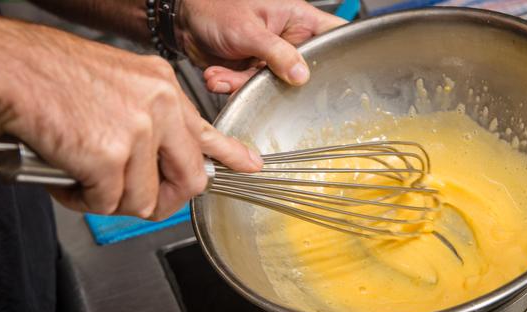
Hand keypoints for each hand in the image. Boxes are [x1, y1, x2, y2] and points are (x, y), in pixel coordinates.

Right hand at [0, 19, 262, 219]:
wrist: (8, 68)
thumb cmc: (52, 75)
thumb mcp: (119, 84)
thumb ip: (150, 118)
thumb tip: (165, 153)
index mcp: (163, 87)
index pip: (209, 131)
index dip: (230, 156)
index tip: (250, 166)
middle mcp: (160, 106)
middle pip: (189, 181)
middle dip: (163, 201)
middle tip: (137, 201)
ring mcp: (138, 130)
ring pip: (143, 201)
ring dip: (111, 200)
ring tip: (83, 177)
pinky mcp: (109, 155)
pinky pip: (106, 203)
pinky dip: (82, 200)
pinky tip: (66, 177)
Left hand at [177, 0, 345, 93]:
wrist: (184, 19)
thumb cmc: (215, 6)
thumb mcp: (249, 30)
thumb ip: (277, 53)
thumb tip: (302, 74)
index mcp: (298, 19)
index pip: (333, 35)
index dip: (342, 54)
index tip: (339, 76)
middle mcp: (288, 40)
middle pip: (304, 71)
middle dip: (279, 83)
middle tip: (261, 81)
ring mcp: (270, 58)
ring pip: (273, 85)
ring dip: (244, 85)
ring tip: (224, 76)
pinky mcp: (252, 72)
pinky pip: (250, 88)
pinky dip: (231, 86)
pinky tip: (217, 76)